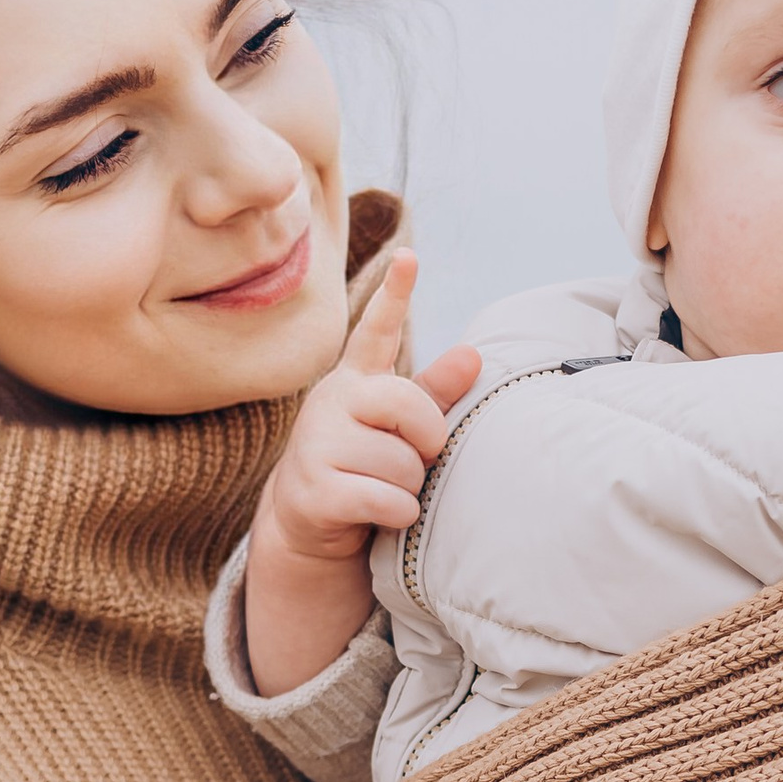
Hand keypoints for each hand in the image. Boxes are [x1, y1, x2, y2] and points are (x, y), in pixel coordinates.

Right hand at [242, 250, 481, 695]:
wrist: (308, 524)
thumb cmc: (364, 466)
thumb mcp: (398, 428)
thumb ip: (435, 393)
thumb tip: (474, 355)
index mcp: (355, 380)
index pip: (375, 331)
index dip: (394, 294)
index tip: (409, 257)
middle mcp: (331, 403)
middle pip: (406, 405)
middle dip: (428, 439)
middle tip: (418, 458)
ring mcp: (317, 446)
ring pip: (402, 463)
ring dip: (411, 487)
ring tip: (387, 490)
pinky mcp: (315, 491)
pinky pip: (387, 500)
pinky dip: (400, 514)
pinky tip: (386, 516)